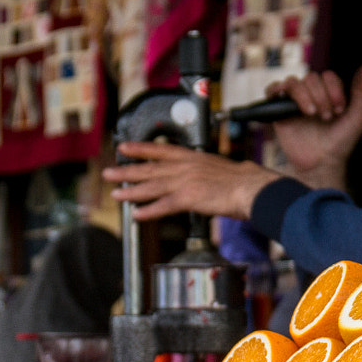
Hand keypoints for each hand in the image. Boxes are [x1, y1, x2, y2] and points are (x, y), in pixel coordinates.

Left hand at [103, 144, 278, 220]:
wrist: (252, 188)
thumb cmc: (245, 182)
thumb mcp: (221, 169)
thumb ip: (207, 173)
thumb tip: (205, 180)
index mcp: (194, 157)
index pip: (161, 150)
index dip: (140, 149)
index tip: (124, 147)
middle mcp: (185, 167)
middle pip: (150, 169)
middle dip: (127, 170)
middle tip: (109, 173)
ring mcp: (185, 182)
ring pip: (152, 186)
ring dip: (131, 191)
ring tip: (116, 195)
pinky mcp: (189, 198)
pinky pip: (163, 205)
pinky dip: (149, 211)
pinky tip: (136, 214)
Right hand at [264, 66, 361, 190]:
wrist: (322, 162)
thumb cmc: (341, 142)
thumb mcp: (357, 117)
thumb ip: (361, 92)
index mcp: (329, 93)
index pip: (328, 76)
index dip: (334, 89)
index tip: (339, 110)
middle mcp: (311, 94)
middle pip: (311, 77)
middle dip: (321, 96)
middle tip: (326, 117)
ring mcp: (294, 102)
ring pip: (293, 82)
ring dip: (304, 96)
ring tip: (312, 114)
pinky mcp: (278, 110)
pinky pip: (272, 89)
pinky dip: (277, 90)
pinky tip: (289, 103)